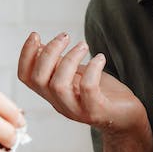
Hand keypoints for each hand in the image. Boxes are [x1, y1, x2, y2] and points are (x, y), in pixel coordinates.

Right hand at [17, 32, 144, 131]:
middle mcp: (59, 103)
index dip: (25, 55)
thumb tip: (39, 45)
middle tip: (65, 36)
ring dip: (70, 59)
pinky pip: (88, 89)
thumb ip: (58, 64)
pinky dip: (92, 69)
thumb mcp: (76, 75)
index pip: (25, 77)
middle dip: (49, 53)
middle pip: (39, 79)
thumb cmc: (102, 93)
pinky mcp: (97, 111)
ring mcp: (77, 110)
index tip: (35, 35)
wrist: (127, 116)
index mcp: (51, 93)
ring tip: (83, 45)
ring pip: (59, 85)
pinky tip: (100, 58)